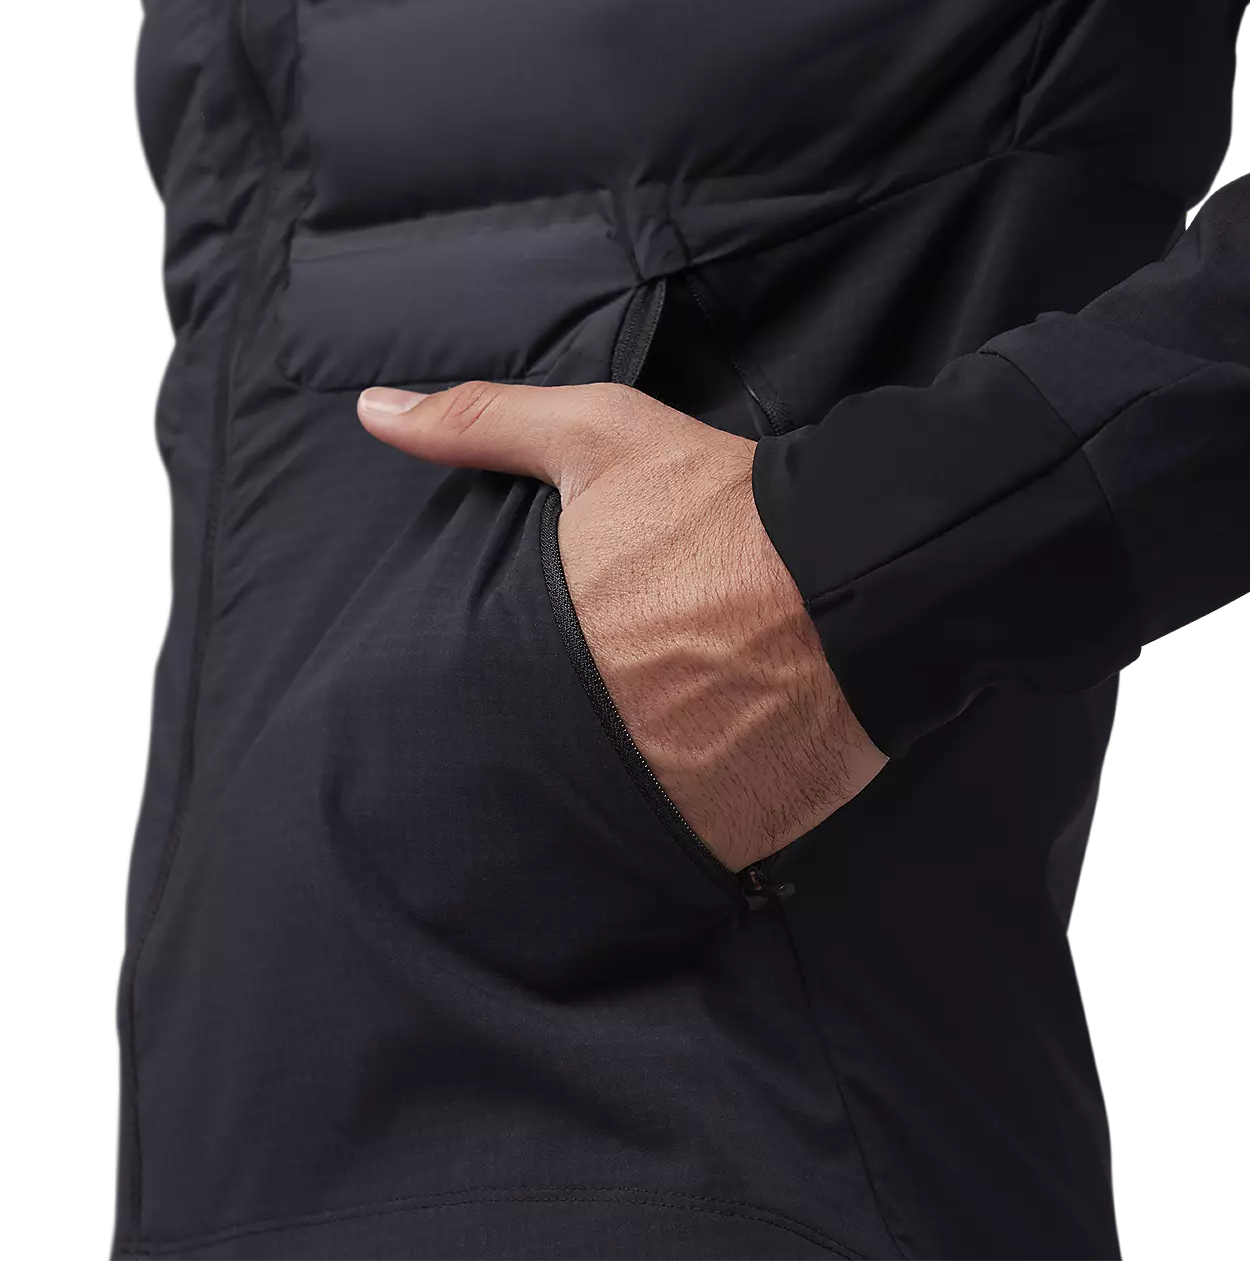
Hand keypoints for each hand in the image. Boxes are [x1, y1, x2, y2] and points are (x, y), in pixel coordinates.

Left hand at [357, 380, 886, 871]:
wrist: (862, 574)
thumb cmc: (725, 507)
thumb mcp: (601, 439)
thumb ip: (485, 424)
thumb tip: (374, 412)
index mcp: (546, 651)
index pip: (475, 705)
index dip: (483, 696)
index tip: (507, 681)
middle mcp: (592, 736)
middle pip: (533, 766)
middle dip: (545, 746)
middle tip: (587, 717)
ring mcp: (660, 796)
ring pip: (604, 817)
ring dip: (613, 792)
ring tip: (643, 756)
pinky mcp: (731, 837)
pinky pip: (683, 849)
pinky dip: (682, 823)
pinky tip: (698, 787)